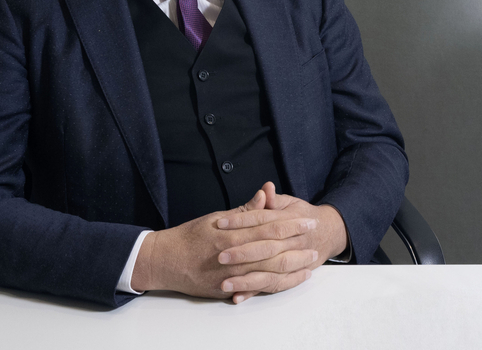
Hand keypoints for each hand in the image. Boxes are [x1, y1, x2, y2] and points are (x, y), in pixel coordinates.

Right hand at [129, 187, 318, 300]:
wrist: (164, 261)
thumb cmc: (190, 236)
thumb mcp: (216, 217)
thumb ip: (244, 210)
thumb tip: (265, 194)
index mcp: (232, 231)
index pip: (269, 225)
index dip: (292, 222)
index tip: (309, 219)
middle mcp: (233, 253)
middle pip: (274, 249)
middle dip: (298, 244)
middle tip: (317, 239)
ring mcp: (231, 273)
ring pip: (269, 270)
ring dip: (293, 266)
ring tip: (311, 261)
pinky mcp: (227, 288)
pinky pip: (257, 287)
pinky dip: (276, 283)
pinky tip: (290, 279)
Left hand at [214, 182, 349, 302]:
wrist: (328, 233)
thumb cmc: (302, 216)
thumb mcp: (290, 204)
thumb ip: (275, 200)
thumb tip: (266, 188)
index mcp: (289, 220)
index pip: (262, 220)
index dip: (241, 221)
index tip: (220, 223)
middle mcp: (292, 243)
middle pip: (266, 248)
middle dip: (243, 253)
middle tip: (220, 256)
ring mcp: (292, 262)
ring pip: (269, 273)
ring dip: (246, 280)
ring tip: (223, 283)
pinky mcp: (289, 275)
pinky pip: (271, 287)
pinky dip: (254, 293)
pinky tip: (237, 297)